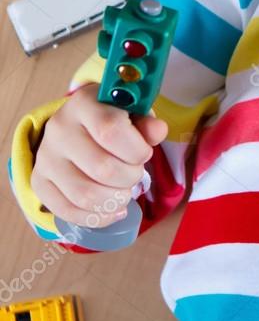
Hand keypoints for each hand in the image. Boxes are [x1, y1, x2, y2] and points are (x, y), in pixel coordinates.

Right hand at [31, 83, 167, 227]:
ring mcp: (45, 157)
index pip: (112, 131)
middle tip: (136, 173)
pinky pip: (67, 211)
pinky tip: (114, 211)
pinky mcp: (39, 181)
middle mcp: (59, 129)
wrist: (79, 124)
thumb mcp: (132, 112)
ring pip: (84, 194)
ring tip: (125, 192)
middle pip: (102, 168)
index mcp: (84, 104)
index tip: (145, 153)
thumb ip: (146, 123)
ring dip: (115, 200)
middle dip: (130, 177)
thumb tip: (158, 131)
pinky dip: (97, 217)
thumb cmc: (113, 117)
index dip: (136, 150)